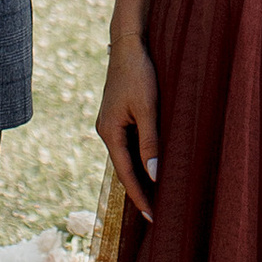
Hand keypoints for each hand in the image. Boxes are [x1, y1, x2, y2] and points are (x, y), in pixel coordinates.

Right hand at [96, 32, 160, 220]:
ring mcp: (110, 123)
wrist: (129, 45)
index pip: (126, 173)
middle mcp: (106, 130)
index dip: (140, 196)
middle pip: (123, 168)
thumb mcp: (148, 109)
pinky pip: (128, 144)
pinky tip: (151, 166)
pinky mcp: (117, 116)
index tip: (152, 216)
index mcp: (109, 132)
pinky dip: (139, 159)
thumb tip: (154, 175)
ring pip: (126, 157)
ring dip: (139, 175)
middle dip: (138, 191)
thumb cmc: (139, 74)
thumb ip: (150, 142)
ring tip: (156, 196)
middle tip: (155, 214)